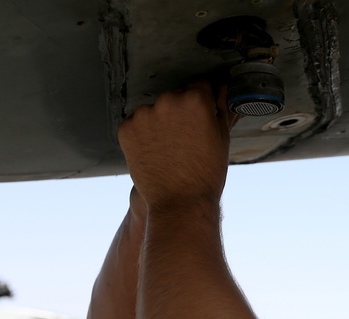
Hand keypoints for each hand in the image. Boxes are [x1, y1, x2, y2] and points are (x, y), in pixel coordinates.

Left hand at [118, 82, 232, 212]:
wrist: (180, 203)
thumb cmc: (206, 174)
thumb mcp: (222, 138)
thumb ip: (220, 107)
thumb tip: (222, 87)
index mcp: (195, 100)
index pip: (200, 84)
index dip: (203, 99)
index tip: (202, 112)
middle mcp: (167, 100)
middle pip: (175, 97)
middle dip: (180, 112)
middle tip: (187, 139)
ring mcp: (144, 114)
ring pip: (154, 111)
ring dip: (160, 122)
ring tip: (170, 149)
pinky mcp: (126, 129)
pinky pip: (137, 125)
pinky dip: (143, 135)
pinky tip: (155, 153)